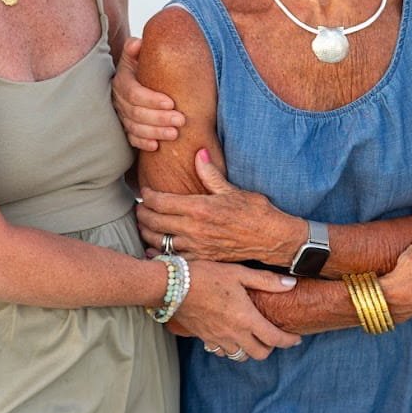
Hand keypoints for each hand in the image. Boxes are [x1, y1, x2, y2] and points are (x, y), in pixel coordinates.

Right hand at [113, 37, 183, 150]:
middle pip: (136, 113)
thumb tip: (138, 44)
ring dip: (155, 132)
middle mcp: (119, 100)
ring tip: (175, 134)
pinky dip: (143, 143)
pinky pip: (131, 138)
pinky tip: (157, 146)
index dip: (151, 99)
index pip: (134, 93)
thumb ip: (137, 48)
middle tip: (181, 120)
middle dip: (159, 118)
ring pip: (135, 128)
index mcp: (122, 81)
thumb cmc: (142, 64)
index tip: (171, 102)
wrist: (136, 77)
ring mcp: (121, 115)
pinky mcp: (126, 127)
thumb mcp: (138, 53)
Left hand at [137, 149, 298, 264]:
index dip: (147, 195)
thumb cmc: (255, 212)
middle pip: (153, 222)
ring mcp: (196, 247)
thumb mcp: (232, 190)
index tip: (144, 191)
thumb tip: (199, 153)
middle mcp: (194, 229)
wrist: (272, 239)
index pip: (160, 201)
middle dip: (142, 214)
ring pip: (158, 242)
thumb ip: (211, 174)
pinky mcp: (201, 260)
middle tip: (139, 208)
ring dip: (147, 233)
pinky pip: (172, 258)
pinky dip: (160, 253)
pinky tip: (155, 249)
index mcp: (200, 208)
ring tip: (144, 226)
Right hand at [173, 260, 301, 359]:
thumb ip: (266, 281)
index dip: (288, 341)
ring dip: (250, 349)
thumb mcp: (239, 273)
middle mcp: (233, 334)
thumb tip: (291, 284)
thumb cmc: (206, 276)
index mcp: (246, 318)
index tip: (296, 338)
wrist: (173, 286)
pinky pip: (222, 352)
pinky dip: (231, 348)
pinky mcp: (204, 338)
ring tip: (254, 336)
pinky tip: (232, 335)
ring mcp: (218, 338)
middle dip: (271, 348)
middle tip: (274, 335)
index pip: (274, 339)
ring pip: (240, 356)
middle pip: (259, 354)